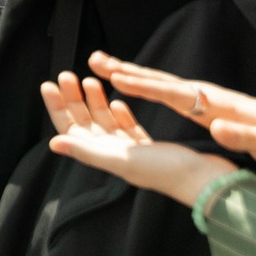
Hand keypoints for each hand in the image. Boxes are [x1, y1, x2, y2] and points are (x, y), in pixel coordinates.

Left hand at [42, 69, 235, 208]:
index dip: (58, 108)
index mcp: (103, 157)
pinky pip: (128, 129)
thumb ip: (87, 151)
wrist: (207, 181)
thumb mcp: (121, 159)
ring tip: (89, 81)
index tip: (49, 83)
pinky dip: (120, 114)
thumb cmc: (165, 171)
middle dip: (74, 99)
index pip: (70, 130)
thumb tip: (53, 144)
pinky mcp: (151, 148)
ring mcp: (132, 152)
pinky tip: (117, 101)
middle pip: (86, 123)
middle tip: (68, 74)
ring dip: (96, 102)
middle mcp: (114, 154)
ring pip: (106, 122)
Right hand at [89, 52, 255, 165]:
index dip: (147, 87)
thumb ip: (244, 135)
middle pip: (161, 80)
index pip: (176, 93)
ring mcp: (202, 97)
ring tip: (100, 63)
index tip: (119, 79)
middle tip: (96, 60)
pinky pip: (164, 90)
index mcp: (218, 104)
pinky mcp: (201, 103)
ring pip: (159, 81)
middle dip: (128, 70)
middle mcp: (206, 95)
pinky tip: (128, 82)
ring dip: (129, 72)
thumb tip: (216, 128)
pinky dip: (142, 82)